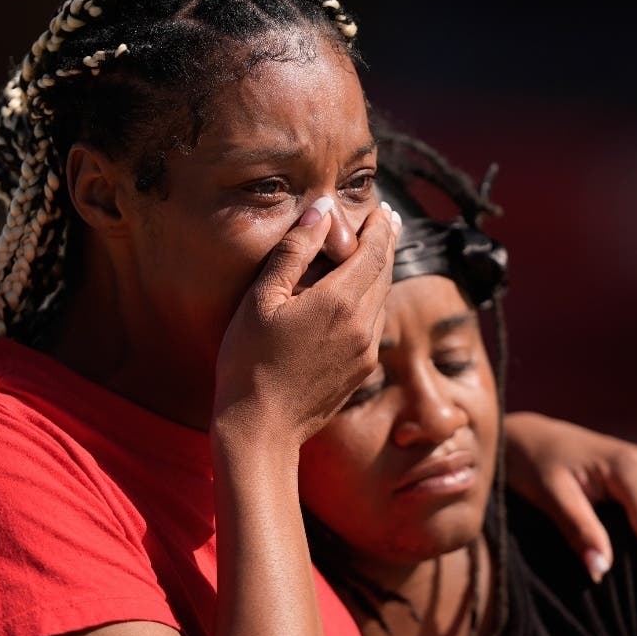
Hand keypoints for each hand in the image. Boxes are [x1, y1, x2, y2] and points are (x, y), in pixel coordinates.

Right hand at [209, 198, 397, 635]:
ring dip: (383, 270)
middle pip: (385, 271)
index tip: (381, 207)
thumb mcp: (263, 299)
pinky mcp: (363, 370)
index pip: (373, 250)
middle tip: (387, 219)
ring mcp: (367, 350)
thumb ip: (295, 251)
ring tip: (378, 250)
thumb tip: (321, 212)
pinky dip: (375, 299)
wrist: (261, 428)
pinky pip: (376, 323)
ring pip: (384, 298)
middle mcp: (364, 323)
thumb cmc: (249, 360)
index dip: (378, 226)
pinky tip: (363, 294)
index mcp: (340, 300)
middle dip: (387, 242)